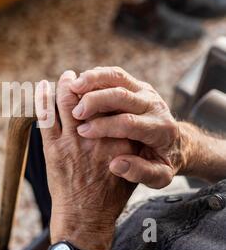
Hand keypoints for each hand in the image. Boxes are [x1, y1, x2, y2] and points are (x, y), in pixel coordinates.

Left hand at [35, 70, 136, 249]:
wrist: (86, 215)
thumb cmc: (110, 193)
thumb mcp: (132, 166)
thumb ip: (129, 143)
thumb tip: (125, 120)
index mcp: (119, 138)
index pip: (112, 103)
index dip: (104, 89)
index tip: (101, 82)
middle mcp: (96, 135)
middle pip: (88, 97)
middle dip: (83, 81)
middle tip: (79, 75)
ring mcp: (72, 140)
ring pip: (65, 102)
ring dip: (64, 85)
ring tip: (67, 77)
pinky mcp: (53, 148)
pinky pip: (45, 117)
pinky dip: (43, 98)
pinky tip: (43, 87)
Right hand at [70, 66, 182, 188]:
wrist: (176, 142)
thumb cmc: (162, 161)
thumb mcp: (159, 175)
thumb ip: (139, 172)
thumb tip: (116, 164)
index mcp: (160, 129)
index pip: (129, 122)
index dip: (104, 126)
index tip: (83, 132)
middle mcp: (154, 105)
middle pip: (122, 95)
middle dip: (96, 101)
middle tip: (75, 112)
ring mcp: (145, 91)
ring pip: (119, 77)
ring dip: (93, 79)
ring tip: (72, 87)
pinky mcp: (136, 84)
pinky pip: (115, 74)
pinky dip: (96, 75)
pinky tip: (79, 84)